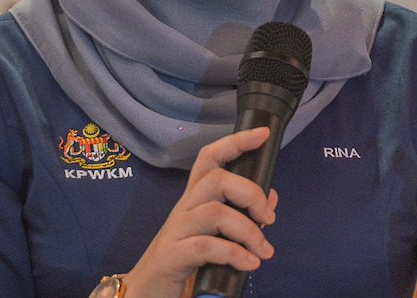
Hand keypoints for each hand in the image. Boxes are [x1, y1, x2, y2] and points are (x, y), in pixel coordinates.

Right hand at [122, 127, 277, 297]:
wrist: (146, 293)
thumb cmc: (183, 262)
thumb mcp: (214, 236)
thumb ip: (240, 217)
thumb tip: (270, 198)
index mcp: (193, 200)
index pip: (209, 158)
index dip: (235, 142)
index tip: (262, 134)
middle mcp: (183, 209)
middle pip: (216, 179)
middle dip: (251, 194)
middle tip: (268, 219)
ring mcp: (176, 232)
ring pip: (215, 212)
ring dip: (248, 231)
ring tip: (263, 251)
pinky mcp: (172, 257)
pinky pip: (206, 247)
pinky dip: (234, 254)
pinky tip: (249, 264)